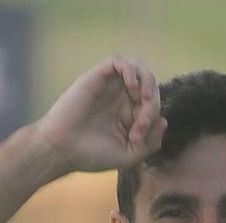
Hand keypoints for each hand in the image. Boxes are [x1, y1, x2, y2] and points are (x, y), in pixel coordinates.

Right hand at [32, 58, 166, 174]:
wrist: (61, 149)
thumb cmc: (91, 155)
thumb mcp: (128, 156)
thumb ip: (151, 143)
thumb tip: (163, 120)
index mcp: (129, 115)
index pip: (153, 105)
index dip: (152, 118)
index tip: (137, 137)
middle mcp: (121, 98)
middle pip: (149, 86)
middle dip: (152, 104)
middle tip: (140, 123)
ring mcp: (109, 87)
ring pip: (138, 69)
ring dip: (147, 81)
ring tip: (143, 98)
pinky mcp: (97, 77)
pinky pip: (119, 62)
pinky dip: (130, 69)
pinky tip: (132, 86)